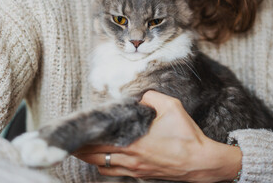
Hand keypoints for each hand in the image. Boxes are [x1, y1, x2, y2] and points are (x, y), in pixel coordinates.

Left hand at [74, 91, 241, 181]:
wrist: (201, 162)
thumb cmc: (186, 135)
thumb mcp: (171, 107)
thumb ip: (151, 97)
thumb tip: (139, 96)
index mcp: (134, 141)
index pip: (99, 140)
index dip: (83, 136)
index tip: (74, 130)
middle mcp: (130, 158)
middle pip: (94, 156)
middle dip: (80, 149)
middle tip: (72, 140)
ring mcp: (134, 169)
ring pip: (102, 167)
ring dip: (90, 158)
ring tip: (84, 148)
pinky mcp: (141, 175)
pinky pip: (115, 174)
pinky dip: (105, 166)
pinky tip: (105, 159)